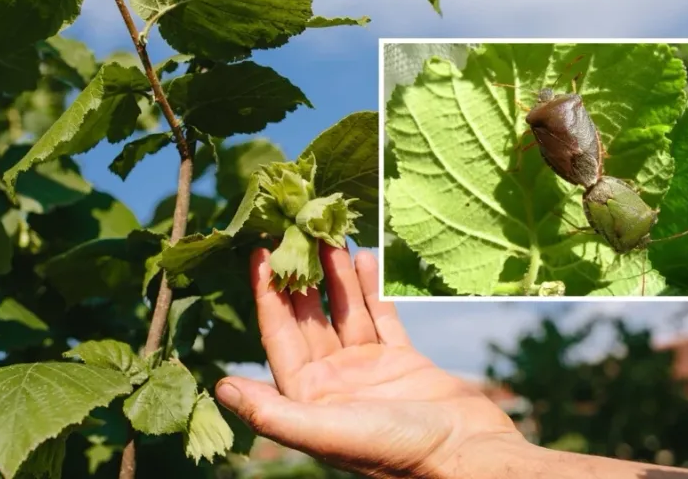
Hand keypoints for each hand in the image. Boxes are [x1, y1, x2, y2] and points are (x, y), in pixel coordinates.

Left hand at [214, 245, 522, 478]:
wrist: (466, 456)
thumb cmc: (396, 450)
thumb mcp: (327, 431)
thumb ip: (272, 412)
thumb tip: (221, 387)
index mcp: (308, 398)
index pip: (279, 335)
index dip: (267, 294)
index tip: (261, 252)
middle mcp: (333, 381)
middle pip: (311, 318)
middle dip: (303, 277)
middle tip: (297, 232)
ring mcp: (367, 370)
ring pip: (345, 312)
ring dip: (337, 276)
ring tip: (331, 236)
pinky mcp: (401, 361)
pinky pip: (380, 317)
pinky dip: (372, 289)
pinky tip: (365, 258)